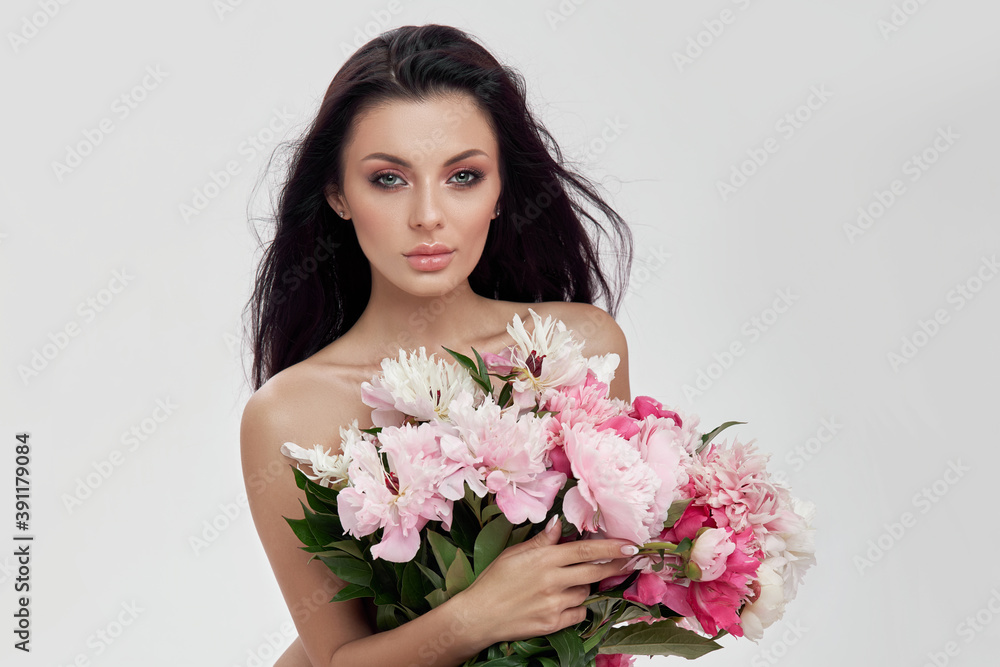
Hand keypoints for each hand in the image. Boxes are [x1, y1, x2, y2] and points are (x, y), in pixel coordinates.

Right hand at [452, 516, 636, 645]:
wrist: (478, 616)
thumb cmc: (494, 580)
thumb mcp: (514, 554)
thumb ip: (541, 541)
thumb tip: (559, 524)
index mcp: (543, 559)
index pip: (585, 550)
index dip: (611, 547)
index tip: (631, 544)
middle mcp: (552, 581)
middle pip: (595, 571)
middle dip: (615, 565)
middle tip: (628, 560)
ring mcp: (554, 604)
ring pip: (586, 592)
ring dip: (585, 585)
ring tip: (568, 582)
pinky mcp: (553, 623)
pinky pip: (578, 612)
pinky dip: (576, 606)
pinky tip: (564, 601)